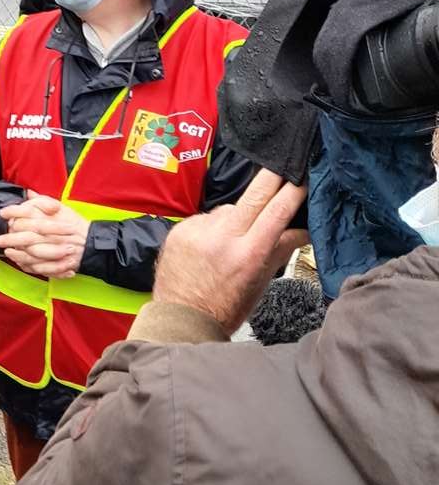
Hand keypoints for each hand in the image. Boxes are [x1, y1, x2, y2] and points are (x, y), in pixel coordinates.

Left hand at [0, 191, 88, 278]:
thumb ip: (43, 201)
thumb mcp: (63, 209)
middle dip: (10, 238)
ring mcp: (57, 250)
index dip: (14, 212)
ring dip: (18, 253)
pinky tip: (20, 262)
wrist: (93, 244)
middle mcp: (54, 234)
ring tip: (7, 251)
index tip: (3, 213)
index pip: (30, 213)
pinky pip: (41, 266)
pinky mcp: (59, 264)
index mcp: (53, 218)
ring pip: (33, 253)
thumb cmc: (76, 226)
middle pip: (28, 235)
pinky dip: (29, 265)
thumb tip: (29, 193)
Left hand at [153, 169, 308, 334]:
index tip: (304, 178)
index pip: (277, 211)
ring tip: (235, 238)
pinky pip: (207, 217)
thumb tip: (305, 227)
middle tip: (284, 165)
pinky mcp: (180, 229)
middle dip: (273, 175)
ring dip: (239, 214)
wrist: (180, 319)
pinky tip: (212, 244)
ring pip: (230, 208)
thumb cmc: (226, 308)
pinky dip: (214, 225)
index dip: (294, 190)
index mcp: (248, 254)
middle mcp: (223, 237)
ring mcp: (198, 231)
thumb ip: (281, 250)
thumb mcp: (260, 283)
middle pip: (255, 193)